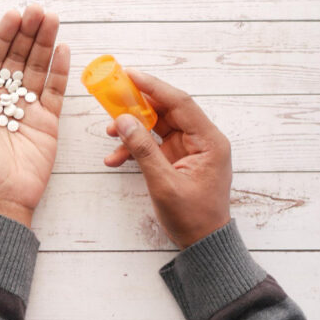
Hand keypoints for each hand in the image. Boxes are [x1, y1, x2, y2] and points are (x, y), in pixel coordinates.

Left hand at [0, 5, 69, 227]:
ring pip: (38, 68)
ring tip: (52, 19)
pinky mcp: (48, 121)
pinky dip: (60, 70)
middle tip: (38, 9)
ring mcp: (27, 108)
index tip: (13, 14)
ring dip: (45, 43)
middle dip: (28, 32)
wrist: (1, 200)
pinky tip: (64, 49)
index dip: (3, 36)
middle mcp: (3, 98)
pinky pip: (55, 91)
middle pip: (18, 58)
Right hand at [104, 69, 231, 248]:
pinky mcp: (178, 159)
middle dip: (138, 105)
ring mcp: (189, 149)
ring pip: (157, 126)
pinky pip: (154, 144)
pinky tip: (115, 159)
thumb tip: (124, 121)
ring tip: (110, 133)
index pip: (180, 102)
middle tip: (113, 96)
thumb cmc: (193, 217)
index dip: (153, 87)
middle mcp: (202, 139)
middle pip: (167, 110)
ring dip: (133, 129)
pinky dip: (135, 148)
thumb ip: (143, 150)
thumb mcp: (164, 184)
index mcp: (209, 141)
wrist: (203, 244)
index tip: (130, 74)